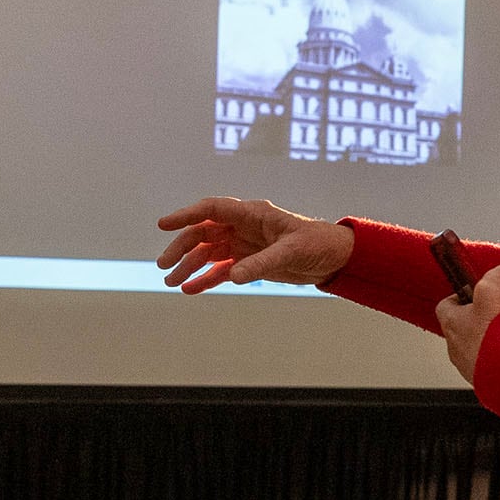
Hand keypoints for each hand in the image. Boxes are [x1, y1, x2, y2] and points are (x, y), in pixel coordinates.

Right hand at [155, 197, 351, 292]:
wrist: (335, 258)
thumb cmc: (317, 244)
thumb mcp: (291, 252)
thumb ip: (262, 263)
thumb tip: (235, 276)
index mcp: (252, 214)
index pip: (211, 210)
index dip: (186, 215)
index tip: (164, 225)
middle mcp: (243, 227)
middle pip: (203, 233)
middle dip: (182, 248)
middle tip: (164, 266)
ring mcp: (244, 245)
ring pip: (208, 253)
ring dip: (189, 267)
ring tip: (172, 283)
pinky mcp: (249, 263)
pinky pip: (221, 270)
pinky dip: (205, 280)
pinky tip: (190, 289)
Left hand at [437, 266, 499, 383]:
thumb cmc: (496, 335)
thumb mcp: (493, 289)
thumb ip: (499, 275)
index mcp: (451, 324)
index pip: (445, 304)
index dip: (463, 295)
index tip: (479, 292)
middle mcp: (456, 348)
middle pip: (465, 326)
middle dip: (484, 317)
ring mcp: (471, 367)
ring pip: (480, 347)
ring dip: (495, 339)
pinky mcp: (488, 380)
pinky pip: (494, 365)